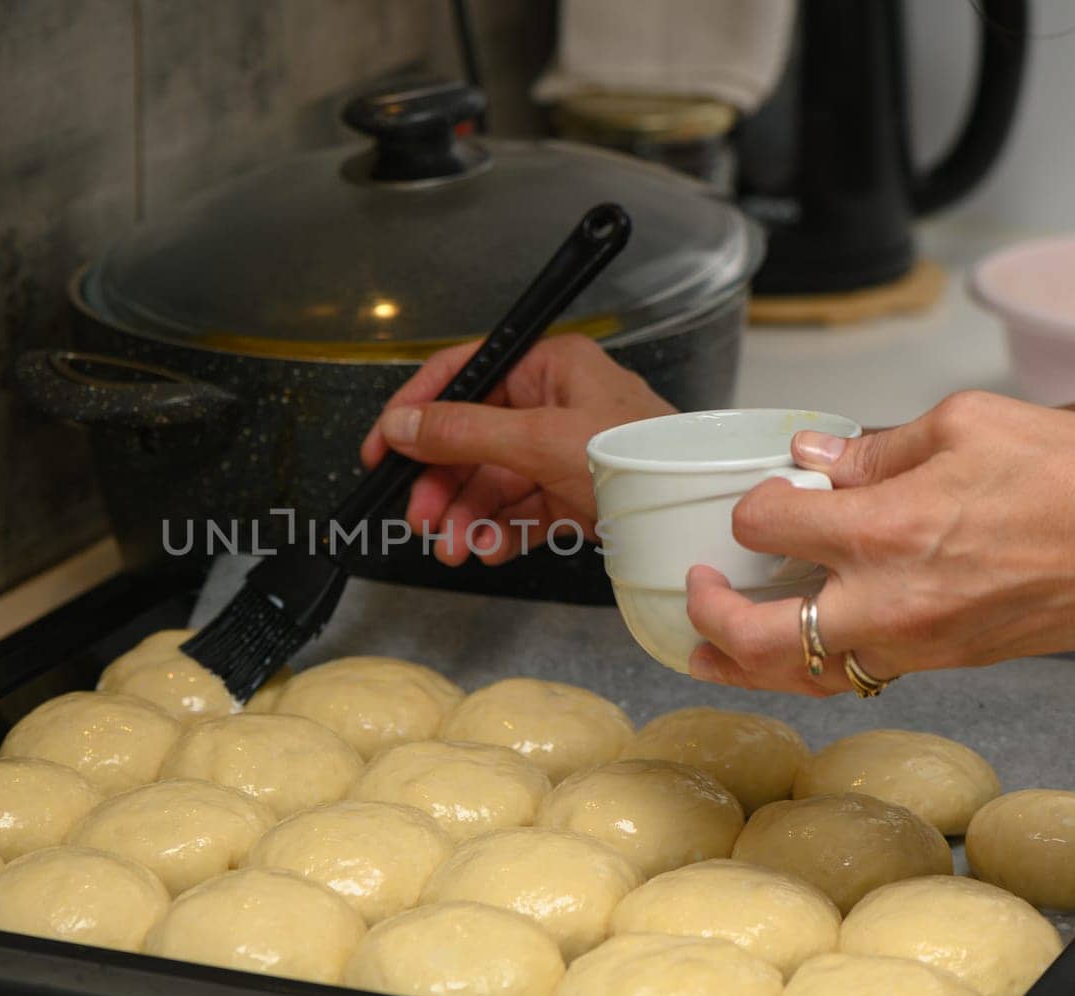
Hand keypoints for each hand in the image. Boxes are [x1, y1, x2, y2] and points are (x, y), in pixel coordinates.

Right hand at [361, 334, 675, 565]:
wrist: (693, 512)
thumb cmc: (639, 457)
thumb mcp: (540, 440)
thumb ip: (464, 433)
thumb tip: (402, 425)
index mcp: (546, 366)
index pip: (461, 375)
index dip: (415, 411)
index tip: (381, 452)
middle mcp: (550, 403)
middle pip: (470, 439)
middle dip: (443, 484)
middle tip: (420, 520)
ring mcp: (560, 450)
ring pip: (491, 482)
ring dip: (466, 517)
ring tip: (455, 549)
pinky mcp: (572, 493)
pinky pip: (520, 510)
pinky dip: (500, 531)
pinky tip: (488, 550)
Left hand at [686, 391, 1074, 694]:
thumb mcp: (971, 425)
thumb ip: (875, 447)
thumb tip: (813, 458)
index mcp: (885, 530)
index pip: (765, 527)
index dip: (751, 508)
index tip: (766, 497)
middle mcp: (885, 601)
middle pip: (758, 637)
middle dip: (709, 616)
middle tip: (694, 589)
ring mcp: (909, 643)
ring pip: (800, 674)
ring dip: (743, 664)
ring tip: (704, 650)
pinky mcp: (936, 662)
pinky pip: (849, 676)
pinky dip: (806, 668)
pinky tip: (788, 651)